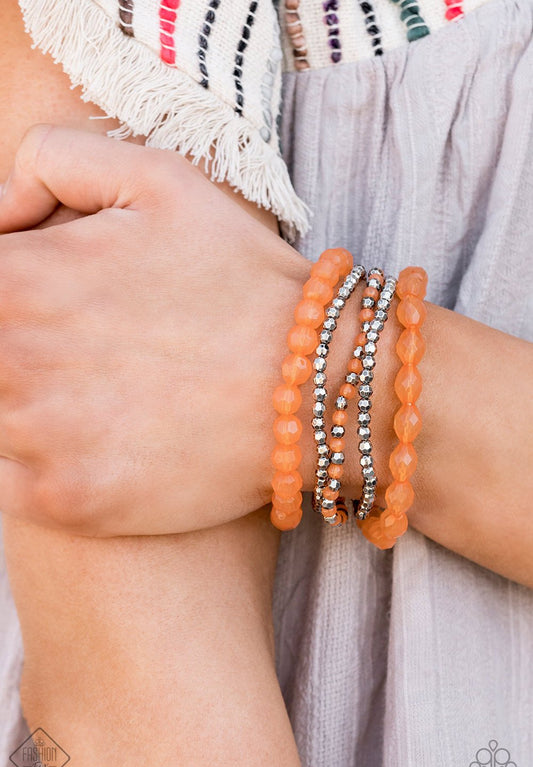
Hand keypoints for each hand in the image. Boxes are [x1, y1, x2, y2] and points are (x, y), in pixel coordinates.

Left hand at [0, 125, 308, 534]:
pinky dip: (42, 462)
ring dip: (27, 406)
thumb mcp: (158, 178)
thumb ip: (52, 162)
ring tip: (98, 393)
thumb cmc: (239, 280)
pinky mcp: (66, 502)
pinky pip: (12, 482)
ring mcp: (34, 441)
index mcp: (14, 280)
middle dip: (22, 351)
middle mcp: (8, 363)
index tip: (52, 301)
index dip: (14, 289)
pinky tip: (100, 440)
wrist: (313, 385)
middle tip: (89, 351)